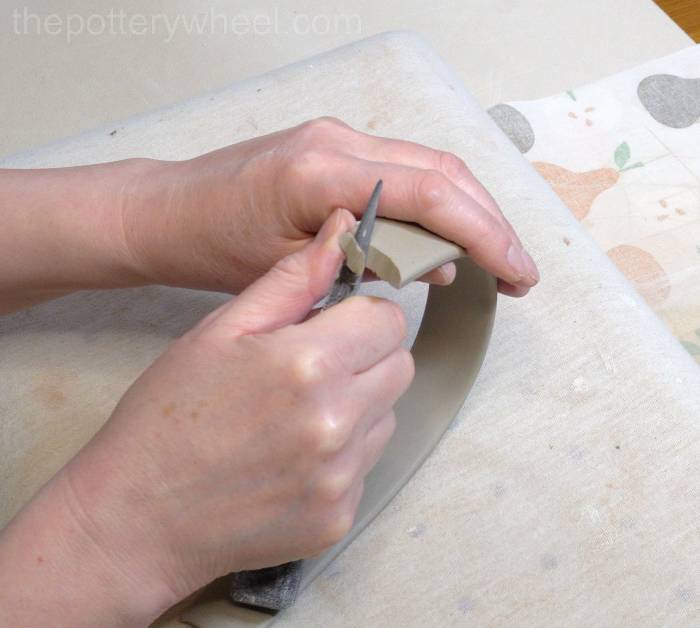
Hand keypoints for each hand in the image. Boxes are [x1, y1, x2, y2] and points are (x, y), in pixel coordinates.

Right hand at [0, 210, 412, 625]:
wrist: (138, 518)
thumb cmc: (167, 417)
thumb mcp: (221, 330)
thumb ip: (292, 279)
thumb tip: (343, 228)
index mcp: (308, 364)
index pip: (390, 320)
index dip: (361, 317)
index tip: (331, 327)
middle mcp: (336, 423)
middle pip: (399, 367)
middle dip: (366, 357)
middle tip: (312, 368)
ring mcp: (341, 477)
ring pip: (387, 415)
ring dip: (358, 406)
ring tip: (295, 416)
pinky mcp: (340, 517)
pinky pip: (366, 466)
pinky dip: (343, 456)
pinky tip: (292, 458)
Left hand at [122, 117, 538, 297]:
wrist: (168, 211)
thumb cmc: (211, 243)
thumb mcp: (286, 268)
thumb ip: (360, 261)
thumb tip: (431, 264)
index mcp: (321, 170)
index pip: (430, 194)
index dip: (484, 234)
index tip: (517, 272)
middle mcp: (337, 141)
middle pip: (444, 172)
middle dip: (490, 222)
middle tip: (519, 271)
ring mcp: (337, 139)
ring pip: (431, 167)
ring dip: (470, 212)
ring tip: (495, 259)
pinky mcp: (334, 150)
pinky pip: (404, 171)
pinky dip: (437, 205)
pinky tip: (447, 241)